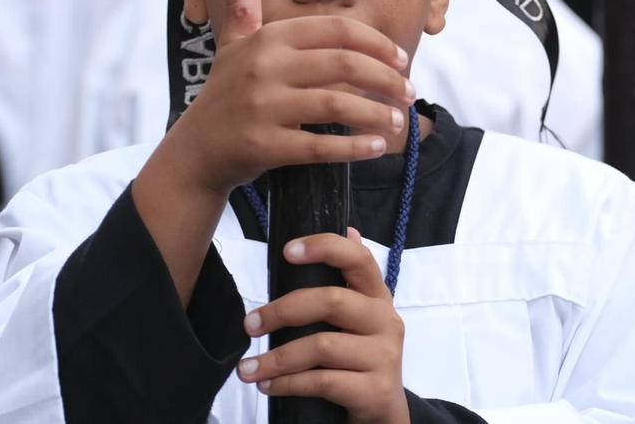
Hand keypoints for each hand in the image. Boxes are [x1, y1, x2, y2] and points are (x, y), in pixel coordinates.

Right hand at [158, 0, 411, 197]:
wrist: (196, 151)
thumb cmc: (225, 93)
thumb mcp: (232, 42)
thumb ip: (241, 1)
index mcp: (267, 39)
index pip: (336, 29)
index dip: (376, 42)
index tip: (399, 59)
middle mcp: (264, 67)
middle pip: (344, 64)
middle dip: (386, 79)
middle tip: (408, 93)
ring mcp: (262, 107)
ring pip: (337, 104)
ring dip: (376, 114)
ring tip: (397, 120)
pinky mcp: (264, 145)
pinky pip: (320, 145)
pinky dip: (354, 147)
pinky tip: (376, 147)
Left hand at [236, 228, 409, 423]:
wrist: (383, 411)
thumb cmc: (360, 359)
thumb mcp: (357, 319)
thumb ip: (346, 281)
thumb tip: (349, 228)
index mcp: (377, 296)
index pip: (358, 258)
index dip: (324, 248)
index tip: (286, 251)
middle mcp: (386, 321)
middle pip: (331, 301)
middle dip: (282, 311)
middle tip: (250, 325)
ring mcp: (384, 356)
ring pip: (321, 346)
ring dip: (276, 358)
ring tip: (248, 369)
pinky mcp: (374, 390)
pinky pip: (322, 382)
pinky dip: (287, 384)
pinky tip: (269, 386)